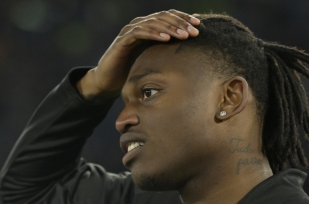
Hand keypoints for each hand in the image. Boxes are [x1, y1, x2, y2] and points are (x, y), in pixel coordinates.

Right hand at [77, 9, 199, 102]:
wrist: (109, 81)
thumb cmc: (133, 70)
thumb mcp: (155, 60)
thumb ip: (168, 52)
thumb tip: (192, 51)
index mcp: (149, 27)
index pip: (169, 16)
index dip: (184, 18)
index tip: (199, 25)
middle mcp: (139, 25)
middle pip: (163, 17)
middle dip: (181, 23)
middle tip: (195, 31)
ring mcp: (130, 31)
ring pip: (153, 23)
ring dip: (170, 28)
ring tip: (184, 35)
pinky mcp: (122, 40)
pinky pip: (139, 32)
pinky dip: (153, 33)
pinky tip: (166, 38)